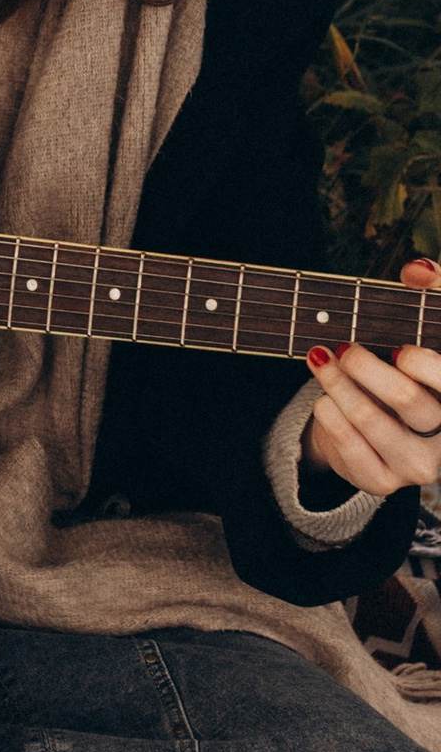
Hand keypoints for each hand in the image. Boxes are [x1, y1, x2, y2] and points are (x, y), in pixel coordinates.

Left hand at [307, 259, 440, 495]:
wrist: (386, 425)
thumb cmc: (409, 368)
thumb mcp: (425, 327)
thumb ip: (432, 289)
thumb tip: (416, 269)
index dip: (423, 363)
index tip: (398, 349)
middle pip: (407, 400)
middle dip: (366, 366)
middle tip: (345, 348)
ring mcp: (417, 467)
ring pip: (371, 422)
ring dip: (338, 386)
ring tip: (322, 363)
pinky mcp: (382, 483)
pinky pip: (348, 449)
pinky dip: (329, 417)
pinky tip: (324, 399)